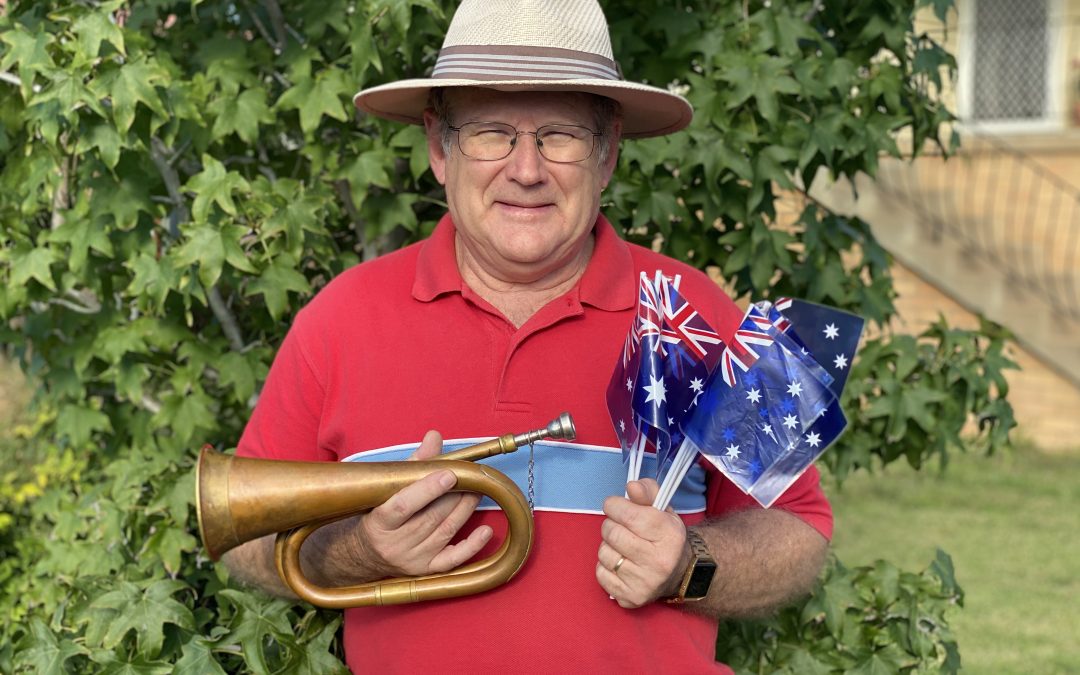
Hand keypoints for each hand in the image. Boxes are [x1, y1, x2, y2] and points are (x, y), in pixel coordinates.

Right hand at [353, 430, 492, 577]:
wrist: (365, 554)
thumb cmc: (378, 514)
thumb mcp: (388, 488)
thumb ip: (413, 463)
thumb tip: (434, 437)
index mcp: (379, 521)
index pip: (403, 505)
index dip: (428, 489)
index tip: (449, 474)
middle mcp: (394, 544)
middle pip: (430, 517)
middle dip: (455, 495)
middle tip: (472, 478)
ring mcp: (411, 559)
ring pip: (444, 532)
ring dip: (465, 509)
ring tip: (478, 491)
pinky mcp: (425, 570)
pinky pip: (452, 559)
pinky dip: (471, 546)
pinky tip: (485, 530)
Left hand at [595, 479, 690, 607]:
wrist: (680, 574)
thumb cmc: (665, 537)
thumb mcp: (663, 509)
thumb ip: (648, 492)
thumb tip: (631, 486)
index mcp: (669, 535)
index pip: (628, 513)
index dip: (614, 505)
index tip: (615, 506)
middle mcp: (659, 561)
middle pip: (612, 532)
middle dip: (610, 525)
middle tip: (620, 527)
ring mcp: (645, 583)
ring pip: (604, 553)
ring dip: (607, 546)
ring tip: (622, 546)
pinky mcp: (631, 598)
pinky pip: (600, 574)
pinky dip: (605, 566)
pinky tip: (620, 563)